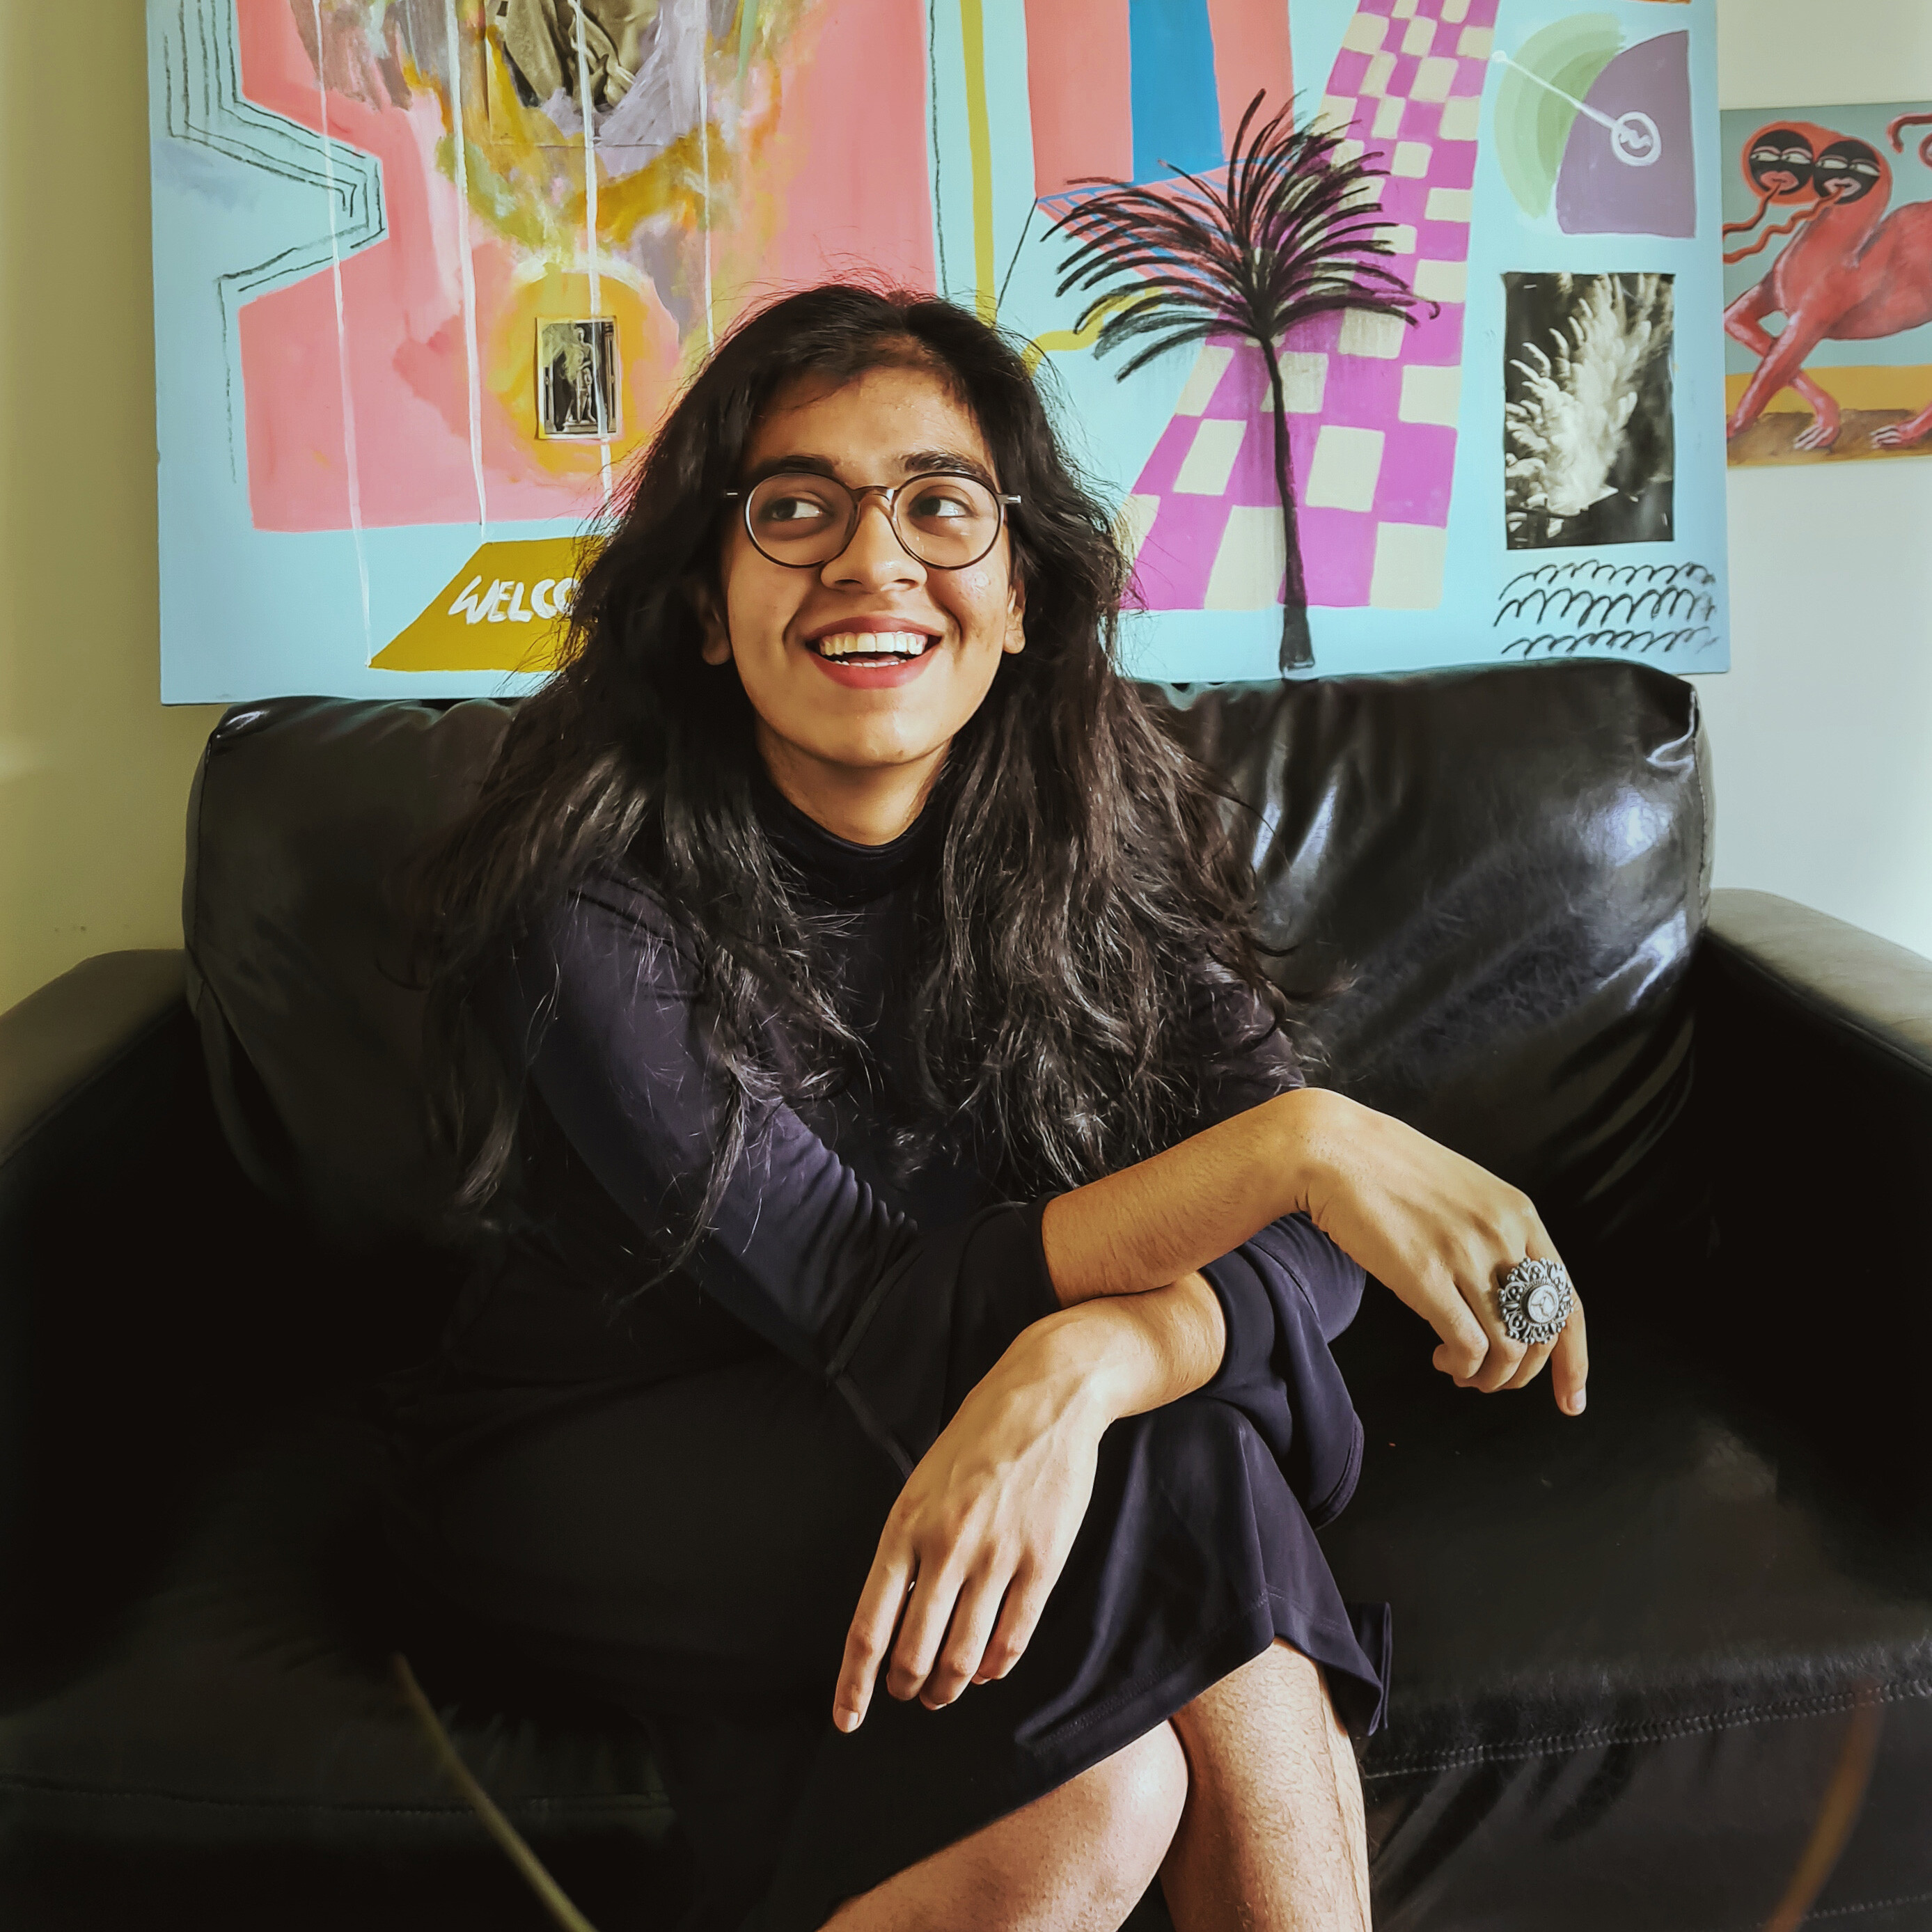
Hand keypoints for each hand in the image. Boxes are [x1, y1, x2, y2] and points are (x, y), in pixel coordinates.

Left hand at [832, 1321, 1105, 1732]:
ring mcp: (996, 1556)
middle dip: (906, 1687)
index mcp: (904, 1526)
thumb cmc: (977, 1440)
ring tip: (944, 1691)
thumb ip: (907, 1547)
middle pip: (914, 1652)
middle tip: (907, 1693)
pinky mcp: (1042, 1560)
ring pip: (964, 1657)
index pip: (867, 1626)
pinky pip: (1013, 1638)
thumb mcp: (921, 1485)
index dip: (854, 1683)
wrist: (1044, 1398)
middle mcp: (945, 1547)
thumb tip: (895, 1614)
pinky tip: (988, 1670)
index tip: (846, 1718)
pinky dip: (996, 1667)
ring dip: (949, 1687)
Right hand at [1278, 1089, 1588, 1414]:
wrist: (1333, 1148)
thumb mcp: (1463, 1191)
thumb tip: (1502, 1295)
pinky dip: (1460, 1366)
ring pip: (1507, 1347)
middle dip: (1523, 1374)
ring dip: (1487, 1376)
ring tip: (1460, 1371)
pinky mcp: (1426, 1275)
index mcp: (1519, 1213)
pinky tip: (1441, 1358)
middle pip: (1542, 1333)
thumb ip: (1492, 1235)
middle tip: (1493, 1383)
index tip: (1570, 1398)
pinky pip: (1467, 1346)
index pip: (1568, 1302)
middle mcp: (1503, 1234)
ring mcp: (1466, 1254)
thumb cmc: (1387, 1168)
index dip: (1573, 1361)